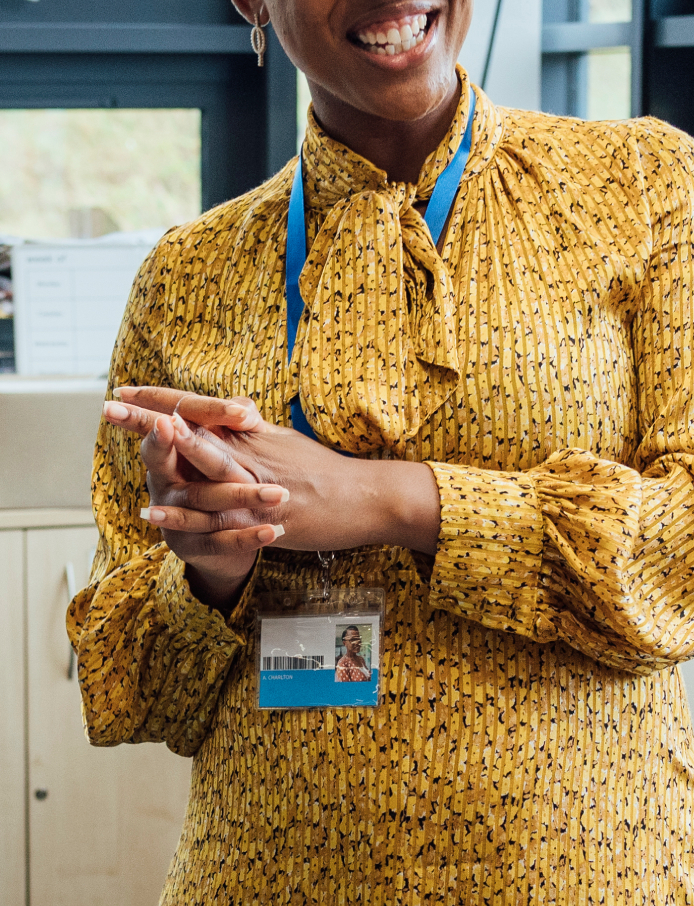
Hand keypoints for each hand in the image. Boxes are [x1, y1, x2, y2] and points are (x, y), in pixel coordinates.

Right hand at [103, 394, 286, 605]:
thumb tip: (244, 406)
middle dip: (194, 447)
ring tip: (277, 494)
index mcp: (167, 454)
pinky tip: (274, 531)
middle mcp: (163, 483)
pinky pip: (220, 541)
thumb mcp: (218, 453)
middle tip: (222, 433)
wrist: (212, 542)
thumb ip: (227, 429)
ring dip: (241, 496)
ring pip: (204, 502)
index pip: (169, 427)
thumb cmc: (214, 484)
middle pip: (175, 462)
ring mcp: (172, 517)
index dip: (187, 415)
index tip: (197, 409)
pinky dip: (248, 537)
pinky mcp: (190, 546)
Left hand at [107, 386, 439, 561]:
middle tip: (109, 407)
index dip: (163, 399)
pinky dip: (183, 513)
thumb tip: (236, 413)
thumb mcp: (290, 444)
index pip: (201, 409)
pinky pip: (218, 514)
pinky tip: (153, 513)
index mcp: (254, 435)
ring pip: (203, 463)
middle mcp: (251, 452)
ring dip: (162, 451)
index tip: (126, 390)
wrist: (371, 498)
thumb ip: (257, 432)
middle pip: (192, 429)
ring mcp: (257, 483)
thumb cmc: (332, 474)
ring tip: (127, 442)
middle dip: (147, 418)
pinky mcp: (264, 516)